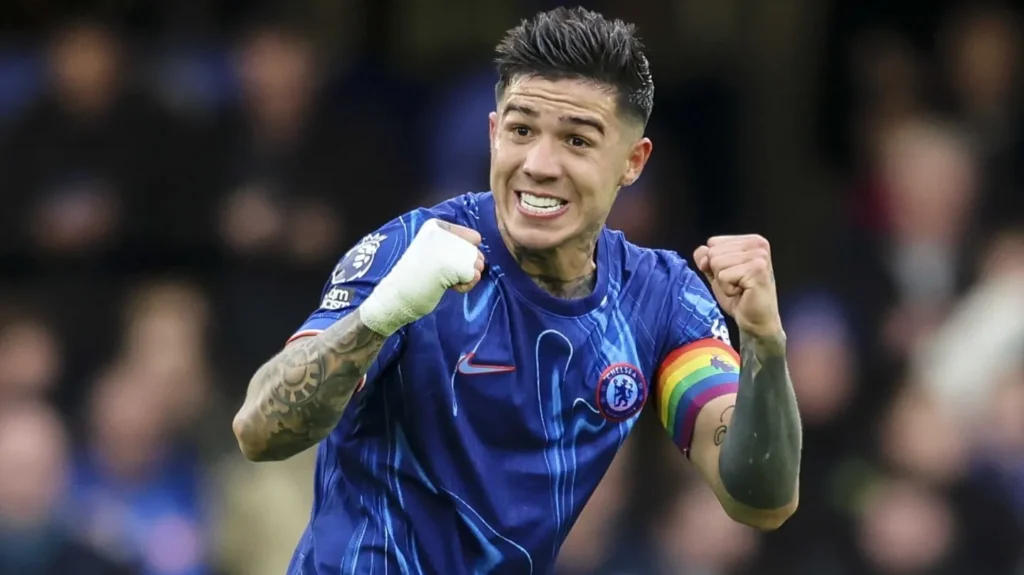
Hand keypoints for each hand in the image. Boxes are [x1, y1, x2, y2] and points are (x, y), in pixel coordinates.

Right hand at [360, 219, 484, 334]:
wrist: (396, 297)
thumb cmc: (414, 277)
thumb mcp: (433, 252)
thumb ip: (455, 247)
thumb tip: (481, 255)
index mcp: (435, 226)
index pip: (473, 237)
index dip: (465, 254)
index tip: (445, 262)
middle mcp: (443, 233)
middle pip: (475, 251)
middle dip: (466, 267)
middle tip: (444, 276)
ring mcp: (449, 249)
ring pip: (476, 263)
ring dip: (466, 278)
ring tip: (445, 281)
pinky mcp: (454, 265)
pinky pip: (474, 276)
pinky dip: (465, 286)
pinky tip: (449, 287)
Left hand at [694, 235, 781, 337]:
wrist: (756, 321)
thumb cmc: (739, 297)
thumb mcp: (717, 274)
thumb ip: (706, 259)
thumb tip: (701, 251)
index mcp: (750, 240)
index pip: (712, 242)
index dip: (714, 264)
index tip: (732, 276)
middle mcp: (757, 244)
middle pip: (713, 252)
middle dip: (718, 273)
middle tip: (736, 284)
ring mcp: (759, 256)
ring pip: (716, 263)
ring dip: (723, 282)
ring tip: (740, 288)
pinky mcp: (757, 269)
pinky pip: (723, 276)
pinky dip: (728, 289)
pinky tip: (742, 293)